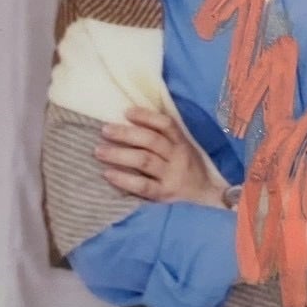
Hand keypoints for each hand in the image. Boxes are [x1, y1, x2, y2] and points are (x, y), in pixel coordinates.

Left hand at [95, 106, 225, 207]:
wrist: (207, 194)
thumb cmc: (187, 166)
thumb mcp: (182, 147)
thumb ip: (164, 136)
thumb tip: (131, 119)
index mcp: (182, 142)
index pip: (166, 124)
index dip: (146, 116)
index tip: (126, 112)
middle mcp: (178, 157)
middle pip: (151, 141)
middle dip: (125, 133)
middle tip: (105, 130)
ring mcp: (171, 176)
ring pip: (144, 161)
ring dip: (119, 154)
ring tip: (99, 151)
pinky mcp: (164, 194)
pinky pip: (142, 185)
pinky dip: (124, 179)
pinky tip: (108, 174)